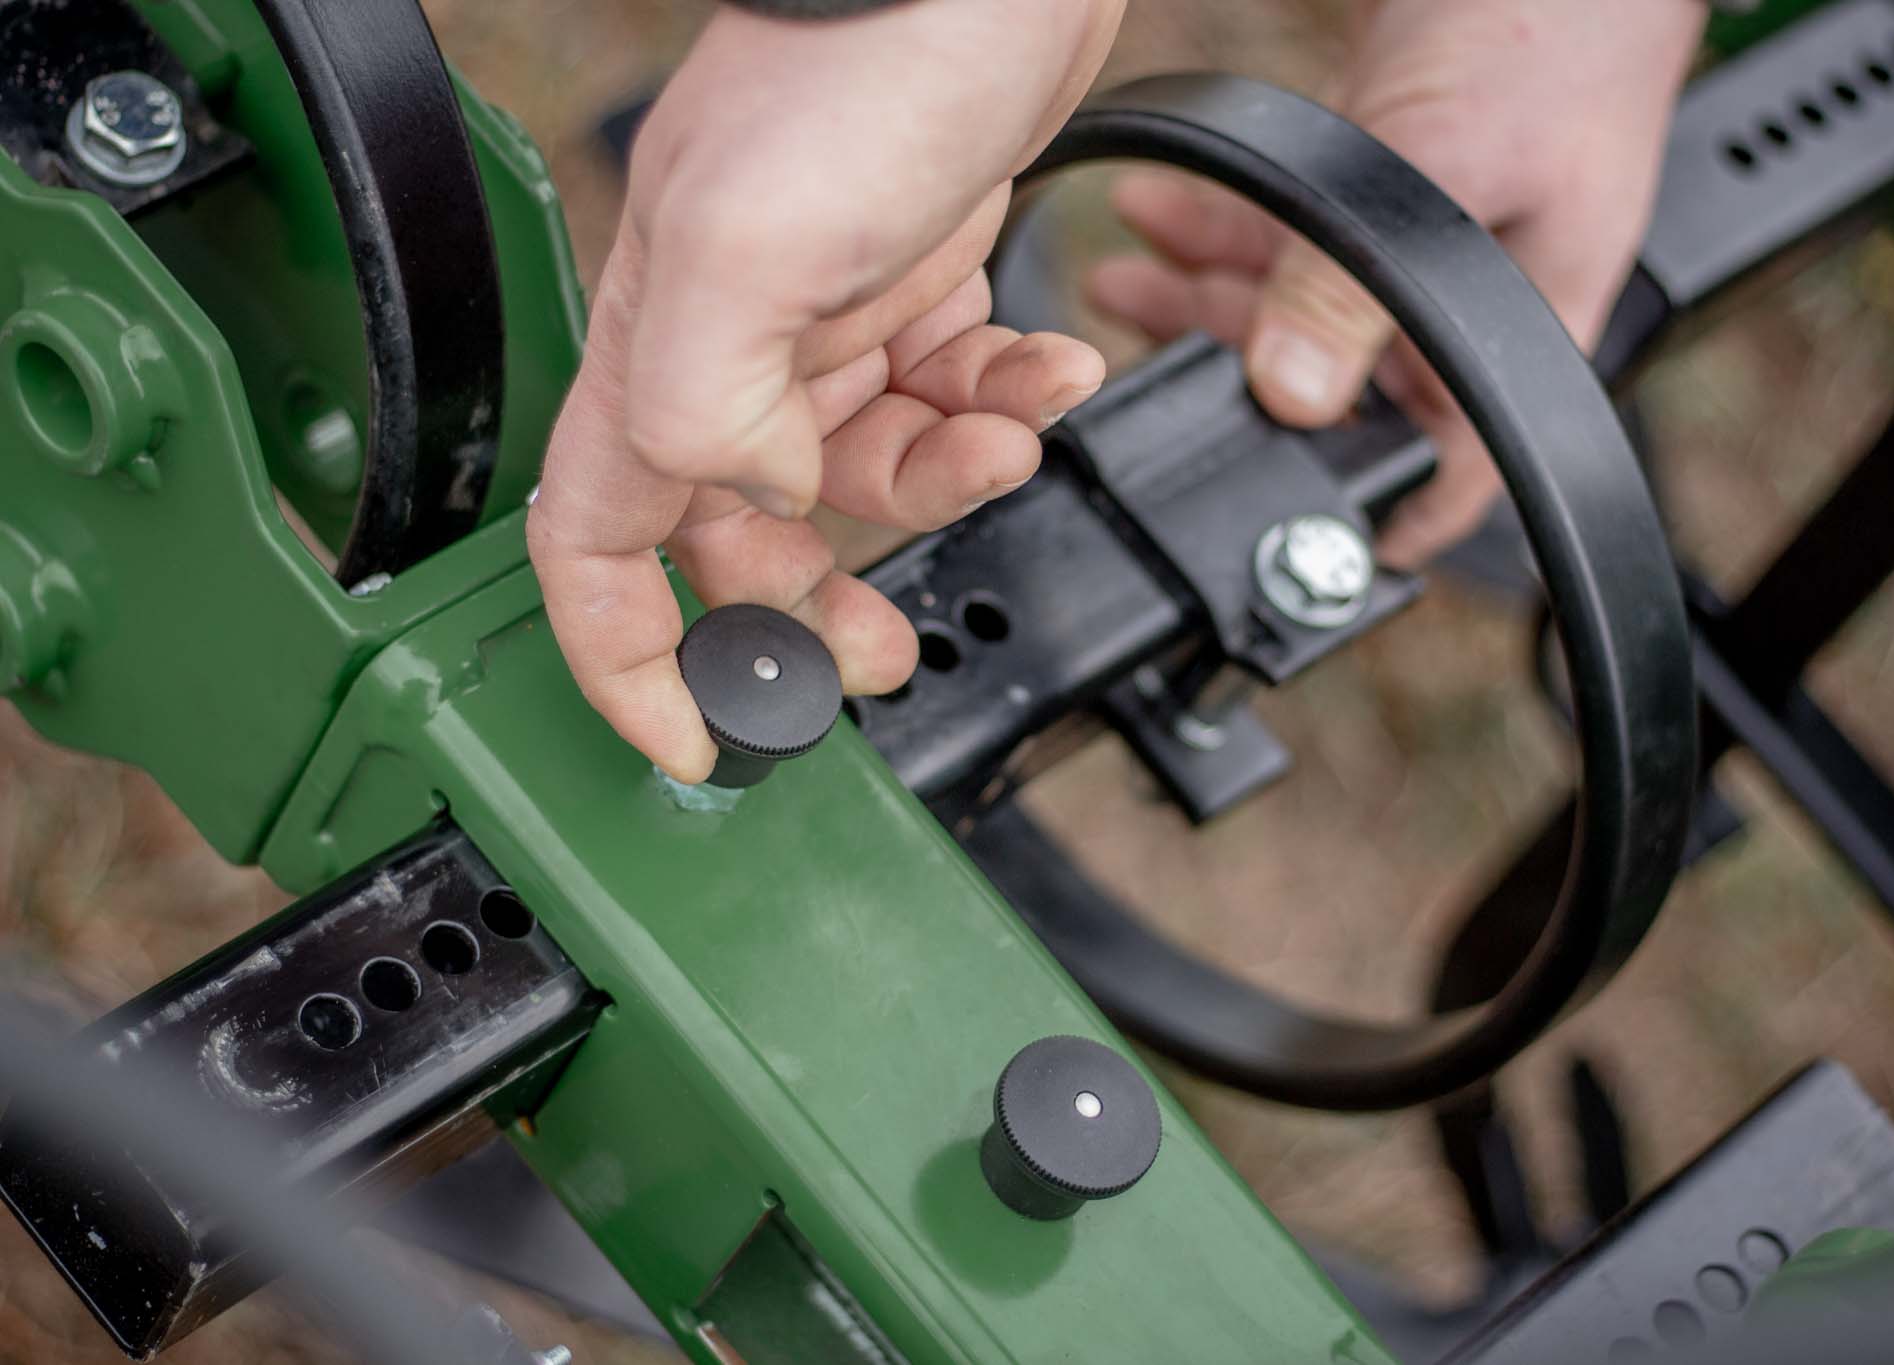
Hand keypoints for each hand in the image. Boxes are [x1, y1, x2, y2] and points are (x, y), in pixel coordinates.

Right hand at [530, 1, 1122, 780]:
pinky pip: (949, 391)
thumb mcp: (748, 242)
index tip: (693, 740)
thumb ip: (710, 399)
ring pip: (867, 470)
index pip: (594, 540)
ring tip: (1004, 445)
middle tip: (882, 655)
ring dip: (946, 484)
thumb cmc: (860, 63)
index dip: (624, 658)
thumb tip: (754, 496)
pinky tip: (1042, 371)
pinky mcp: (916, 280)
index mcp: (664, 350)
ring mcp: (826, 318)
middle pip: (746, 534)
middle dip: (817, 605)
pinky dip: (1001, 402)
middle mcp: (734, 348)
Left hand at [1088, 0, 1702, 566]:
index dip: (1379, 523)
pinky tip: (1156, 218)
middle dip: (1235, 389)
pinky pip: (1284, 247)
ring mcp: (1414, 256)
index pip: (1453, 470)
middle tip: (1137, 373)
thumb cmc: (1555, 38)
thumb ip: (1351, 288)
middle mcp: (1463, 313)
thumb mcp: (1440, 173)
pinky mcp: (1374, 197)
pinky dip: (1218, 237)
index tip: (1288, 552)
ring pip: (1294, 321)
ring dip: (1201, 303)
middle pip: (1340, 398)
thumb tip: (1287, 391)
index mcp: (1518, 339)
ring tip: (1119, 284)